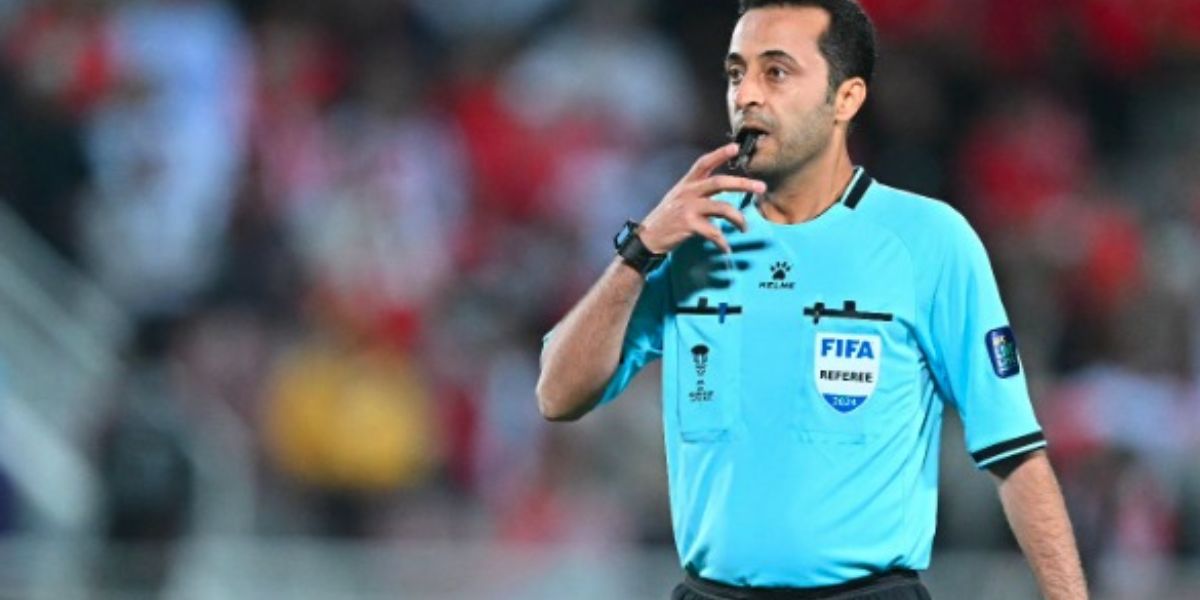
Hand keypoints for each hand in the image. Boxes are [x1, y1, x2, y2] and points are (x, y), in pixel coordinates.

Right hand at [639, 144, 765, 254]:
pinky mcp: (688, 225)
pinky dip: (722, 242)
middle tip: (761, 187)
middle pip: (720, 182)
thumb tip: (724, 187)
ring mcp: (688, 208)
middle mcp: (688, 192)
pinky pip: (713, 233)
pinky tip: (726, 248)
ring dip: (738, 219)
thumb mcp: (679, 197)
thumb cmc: (668, 218)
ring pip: (722, 208)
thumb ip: (698, 190)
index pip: (704, 163)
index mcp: (687, 183)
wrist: (648, 237)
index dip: (720, 154)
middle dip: (743, 184)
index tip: (735, 147)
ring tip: (745, 228)